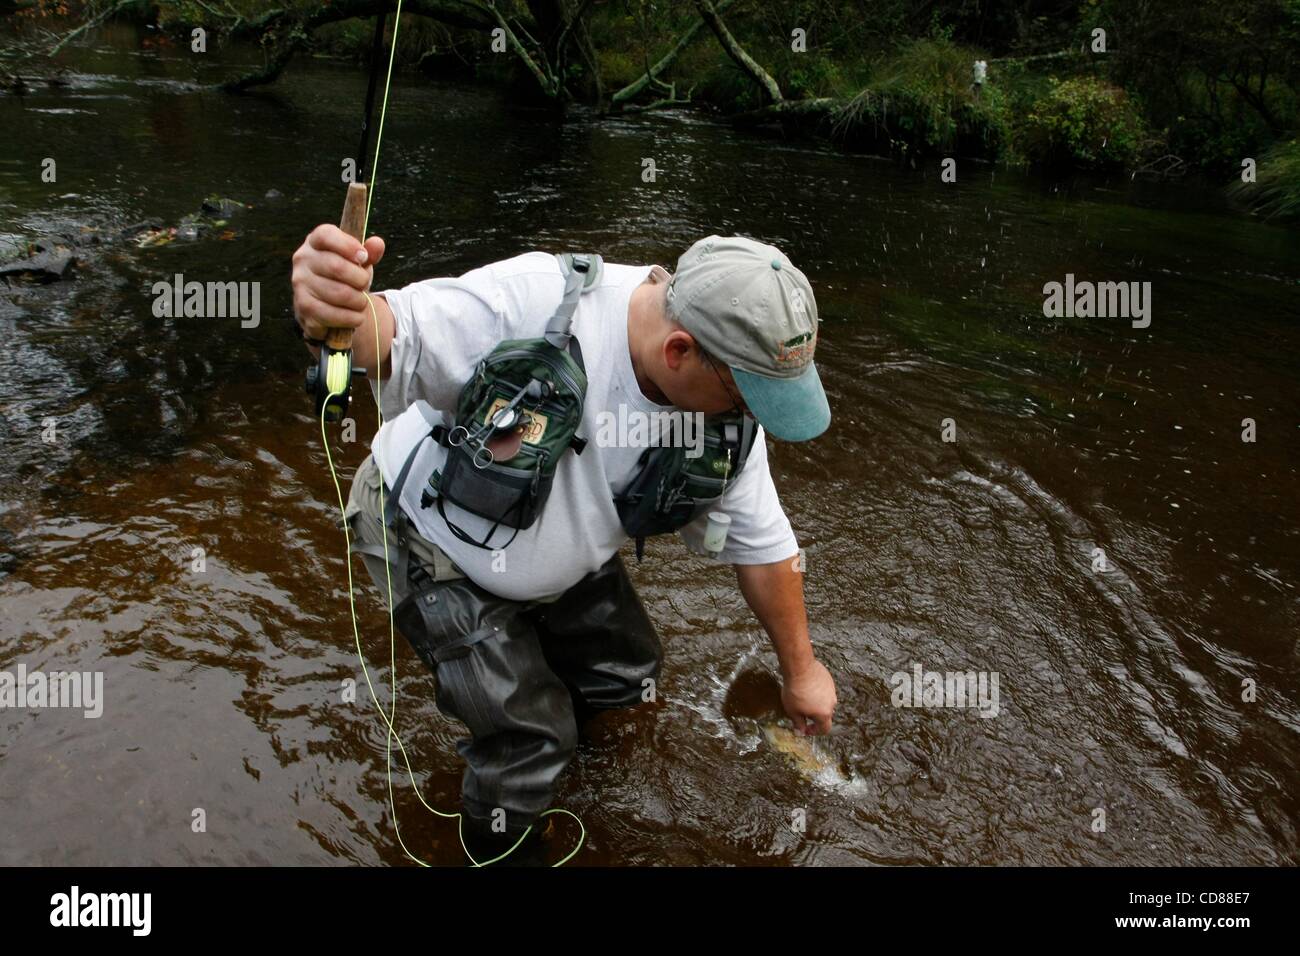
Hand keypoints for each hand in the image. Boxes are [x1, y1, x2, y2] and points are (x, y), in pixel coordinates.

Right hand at [290, 224, 386, 342]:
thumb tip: (377, 243)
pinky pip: (335, 315)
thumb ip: (369, 253)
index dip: (348, 245)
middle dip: (360, 279)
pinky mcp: (304, 308)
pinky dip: (352, 318)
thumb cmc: (345, 278)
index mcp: (315, 242)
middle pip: (336, 267)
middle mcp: (302, 260)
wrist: (329, 307)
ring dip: (359, 301)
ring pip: (340, 293)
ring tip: (360, 302)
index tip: (364, 257)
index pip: (325, 235)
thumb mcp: (358, 263)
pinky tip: (355, 316)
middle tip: (364, 285)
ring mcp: (300, 284)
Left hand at [781, 657, 835, 735]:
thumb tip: (800, 732)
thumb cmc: (795, 691)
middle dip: (814, 716)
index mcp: (824, 714)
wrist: (799, 668)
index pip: (824, 729)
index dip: (814, 731)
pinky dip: (816, 692)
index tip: (805, 728)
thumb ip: (798, 724)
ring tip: (802, 697)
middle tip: (801, 711)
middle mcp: (831, 703)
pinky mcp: (829, 680)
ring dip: (815, 703)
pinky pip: (824, 690)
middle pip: (824, 714)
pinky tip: (805, 687)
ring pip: (824, 701)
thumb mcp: (793, 711)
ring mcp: (831, 690)